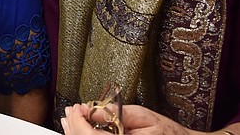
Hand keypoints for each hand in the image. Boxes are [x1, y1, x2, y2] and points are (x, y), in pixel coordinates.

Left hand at [62, 103, 198, 134]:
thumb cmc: (168, 132)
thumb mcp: (144, 115)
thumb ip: (117, 113)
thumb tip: (92, 110)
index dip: (78, 121)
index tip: (76, 107)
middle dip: (74, 127)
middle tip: (70, 111)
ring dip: (76, 133)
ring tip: (71, 119)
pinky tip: (81, 131)